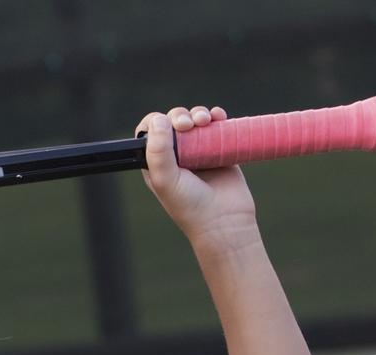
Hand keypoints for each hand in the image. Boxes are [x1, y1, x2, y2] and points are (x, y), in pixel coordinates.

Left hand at [136, 106, 257, 246]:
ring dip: (199, 113)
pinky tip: (218, 118)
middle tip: (188, 125)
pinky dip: (217, 116)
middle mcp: (177, 156)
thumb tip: (158, 119)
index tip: (168, 126)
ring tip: (205, 121)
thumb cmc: (190, 206)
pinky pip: (217, 126)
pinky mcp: (220, 150)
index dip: (157, 122)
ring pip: (195, 120)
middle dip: (180, 116)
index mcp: (158, 163)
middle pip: (173, 122)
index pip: (150, 133)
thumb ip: (158, 151)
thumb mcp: (165, 180)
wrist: (225, 220)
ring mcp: (199, 152)